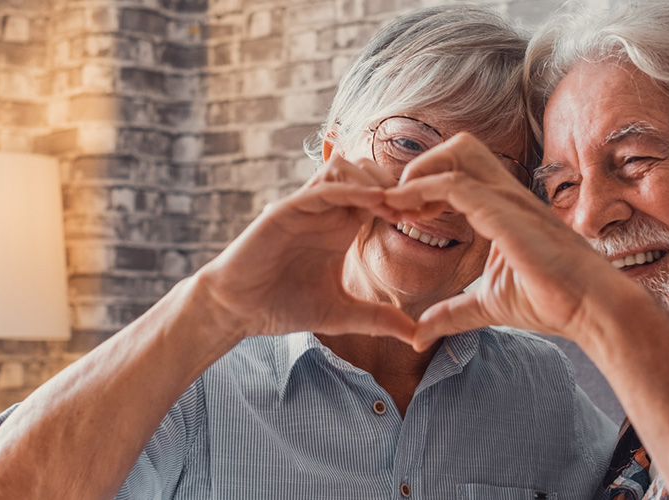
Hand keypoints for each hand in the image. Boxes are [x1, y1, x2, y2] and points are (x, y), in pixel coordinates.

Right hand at [194, 155, 415, 340]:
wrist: (238, 310)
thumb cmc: (284, 306)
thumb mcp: (342, 315)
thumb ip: (379, 319)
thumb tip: (418, 336)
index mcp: (341, 227)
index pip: (381, 196)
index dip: (407, 200)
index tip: (430, 216)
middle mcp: (326, 210)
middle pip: (368, 172)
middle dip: (397, 183)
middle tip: (420, 206)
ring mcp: (305, 206)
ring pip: (345, 167)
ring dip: (374, 179)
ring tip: (397, 204)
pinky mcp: (286, 209)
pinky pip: (322, 187)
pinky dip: (351, 188)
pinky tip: (375, 201)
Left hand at [384, 133, 641, 349]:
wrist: (592, 310)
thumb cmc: (553, 303)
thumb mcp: (488, 307)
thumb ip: (452, 313)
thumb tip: (418, 333)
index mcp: (504, 208)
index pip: (460, 171)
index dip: (424, 184)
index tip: (399, 214)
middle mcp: (507, 194)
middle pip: (459, 147)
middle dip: (422, 165)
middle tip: (399, 204)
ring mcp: (508, 200)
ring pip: (456, 154)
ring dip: (418, 174)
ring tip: (394, 206)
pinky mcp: (506, 214)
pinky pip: (455, 185)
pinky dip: (422, 190)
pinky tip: (403, 212)